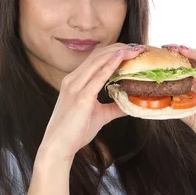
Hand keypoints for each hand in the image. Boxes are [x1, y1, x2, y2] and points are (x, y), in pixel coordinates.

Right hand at [39, 43, 145, 161]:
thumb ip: (114, 107)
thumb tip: (130, 105)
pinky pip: (98, 76)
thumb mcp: (99, 115)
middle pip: (97, 55)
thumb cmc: (74, 132)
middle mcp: (73, 80)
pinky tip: (122, 58)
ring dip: (118, 53)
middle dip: (118, 48)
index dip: (113, 51)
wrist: (58, 146)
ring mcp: (75, 87)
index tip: (131, 51)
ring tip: (134, 50)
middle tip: (137, 47)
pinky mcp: (81, 97)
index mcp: (74, 82)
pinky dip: (111, 65)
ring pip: (98, 61)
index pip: (95, 59)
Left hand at [167, 43, 195, 147]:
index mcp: (195, 87)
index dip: (175, 61)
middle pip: (195, 61)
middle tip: (170, 48)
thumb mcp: (185, 113)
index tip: (162, 54)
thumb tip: (156, 95)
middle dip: (182, 53)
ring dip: (195, 52)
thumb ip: (174, 103)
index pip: (185, 68)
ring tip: (182, 49)